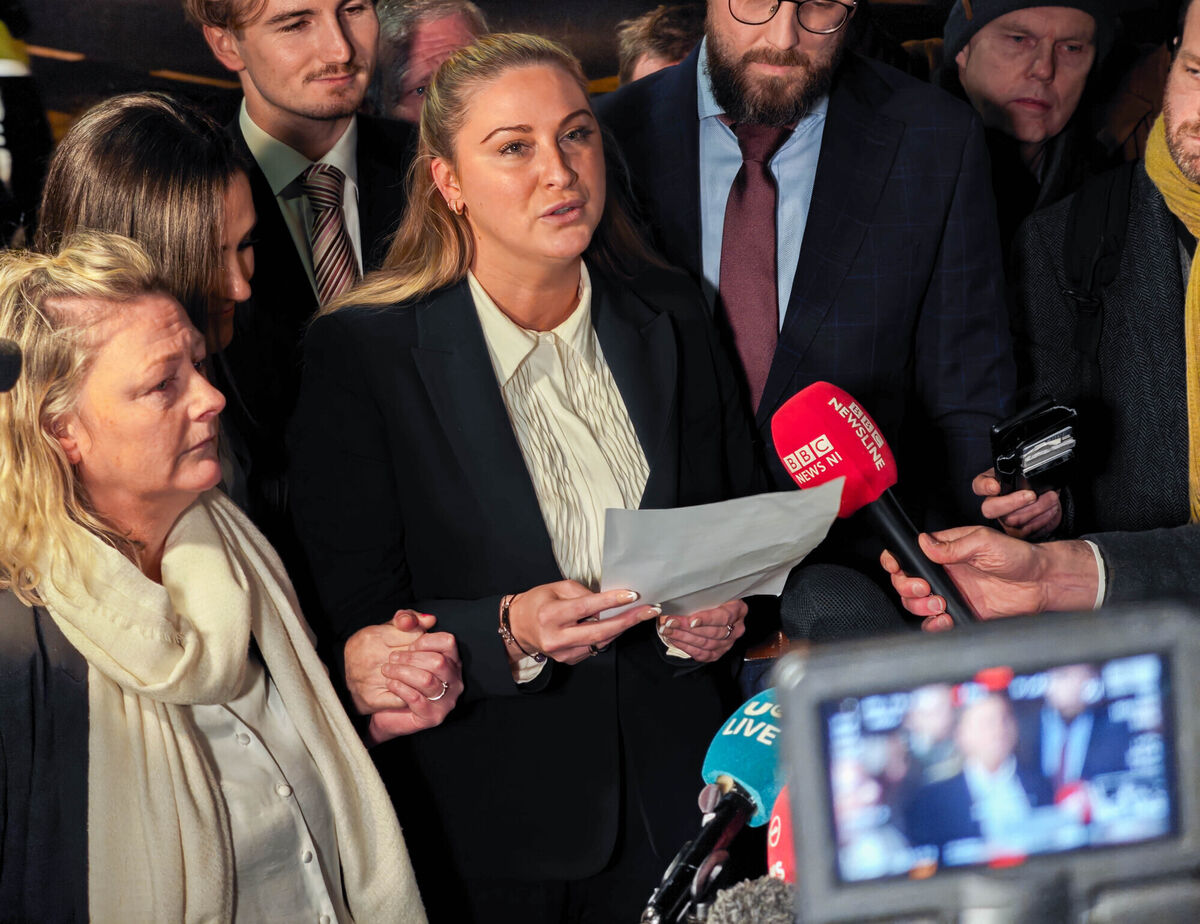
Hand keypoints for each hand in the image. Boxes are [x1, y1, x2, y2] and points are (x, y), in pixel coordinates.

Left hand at [344, 610, 460, 742]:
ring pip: (427, 680)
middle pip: (438, 661)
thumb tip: (407, 618)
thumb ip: (404, 624)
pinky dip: (401, 688)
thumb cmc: (398, 674)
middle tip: (391, 658)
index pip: (448, 642)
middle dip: (410, 658)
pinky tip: (390, 683)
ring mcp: (447, 700)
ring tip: (387, 670)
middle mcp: (455, 680)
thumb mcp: (400, 642)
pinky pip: (417, 699)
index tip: (408, 644)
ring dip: (403, 672)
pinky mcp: (434, 716)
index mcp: (452, 660)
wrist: (385, 708)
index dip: (425, 640)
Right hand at [506, 581, 661, 664]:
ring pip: (601, 641)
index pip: (585, 607)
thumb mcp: (555, 588)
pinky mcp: (569, 660)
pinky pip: (595, 647)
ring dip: (622, 627)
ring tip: (640, 614)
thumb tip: (606, 601)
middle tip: (650, 610)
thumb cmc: (538, 602)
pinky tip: (616, 624)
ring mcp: (563, 653)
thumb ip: (581, 593)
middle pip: (599, 631)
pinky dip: (608, 635)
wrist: (519, 627)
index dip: (610, 601)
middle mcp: (556, 637)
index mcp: (551, 615)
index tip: (632, 595)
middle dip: (628, 620)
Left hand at [658, 600, 747, 661]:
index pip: (724, 617)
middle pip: (713, 632)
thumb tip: (679, 600)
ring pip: (706, 644)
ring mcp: (729, 643)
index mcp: (738, 610)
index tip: (691, 620)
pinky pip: (703, 654)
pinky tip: (675, 639)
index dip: (707, 619)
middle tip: (670, 623)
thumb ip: (700, 597)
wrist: (715, 610)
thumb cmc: (711, 599)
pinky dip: (687, 648)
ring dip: (684, 638)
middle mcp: (737, 628)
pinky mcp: (719, 653)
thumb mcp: (710, 593)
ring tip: (668, 630)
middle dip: (688, 629)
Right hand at [880, 527, 1096, 631]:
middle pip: (904, 582)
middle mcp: (942, 573)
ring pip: (915, 604)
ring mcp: (949, 594)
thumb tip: (924, 543)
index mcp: (943, 551)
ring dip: (920, 606)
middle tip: (926, 588)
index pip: (908, 554)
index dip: (895, 561)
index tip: (897, 567)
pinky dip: (933, 625)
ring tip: (940, 603)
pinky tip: (944, 619)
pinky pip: (935, 623)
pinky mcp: (960, 613)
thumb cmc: (1017, 556)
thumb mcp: (984, 542)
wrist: (1041, 584)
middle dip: (907, 587)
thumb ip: (952, 546)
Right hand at [973, 469, 1060, 538]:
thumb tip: (1026, 475)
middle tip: (1032, 495)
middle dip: (1012, 502)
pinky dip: (1043, 519)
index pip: (979, 485)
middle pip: (990, 509)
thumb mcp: (1026, 471)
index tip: (995, 486)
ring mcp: (1005, 521)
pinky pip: (1026, 530)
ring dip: (1036, 509)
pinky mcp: (1018, 533)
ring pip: (1012, 520)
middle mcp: (994, 505)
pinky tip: (1052, 509)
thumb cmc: (1034, 483)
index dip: (984, 487)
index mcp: (993, 486)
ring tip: (1051, 498)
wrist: (1048, 498)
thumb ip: (1020, 470)